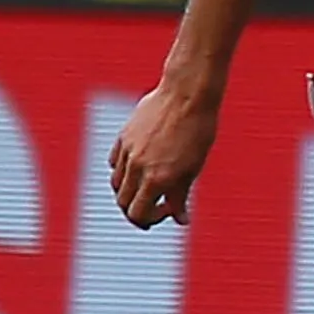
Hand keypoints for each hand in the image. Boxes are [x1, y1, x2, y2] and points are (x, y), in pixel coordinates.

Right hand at [108, 77, 221, 226]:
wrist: (187, 93)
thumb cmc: (199, 129)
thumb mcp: (194, 167)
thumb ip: (181, 196)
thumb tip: (179, 219)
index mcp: (157, 179)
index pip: (138, 214)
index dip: (149, 220)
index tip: (165, 213)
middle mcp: (138, 167)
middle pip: (124, 202)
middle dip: (138, 210)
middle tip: (157, 207)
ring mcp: (127, 151)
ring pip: (116, 184)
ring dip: (130, 192)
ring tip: (149, 187)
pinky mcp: (123, 136)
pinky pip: (115, 163)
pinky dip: (123, 172)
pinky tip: (140, 168)